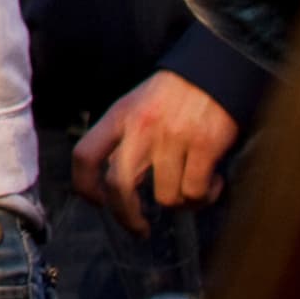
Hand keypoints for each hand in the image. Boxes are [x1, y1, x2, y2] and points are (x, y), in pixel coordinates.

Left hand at [75, 70, 237, 233]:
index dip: (85, 187)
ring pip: (166, 197)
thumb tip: (114, 185)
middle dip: (127, 216)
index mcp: (119, 117)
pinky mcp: (205, 145)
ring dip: (180, 204)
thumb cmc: (173, 95)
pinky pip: (196, 191)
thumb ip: (122, 140)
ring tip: (191, 190)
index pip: (85, 155)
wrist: (214, 69)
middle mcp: (141, 128)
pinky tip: (211, 183)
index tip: (99, 204)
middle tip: (139, 228)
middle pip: (120, 185)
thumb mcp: (136, 106)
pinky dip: (204, 197)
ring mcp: (173, 137)